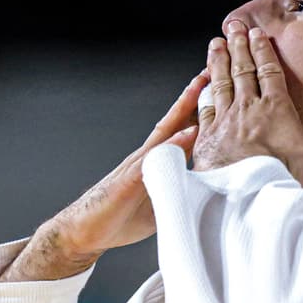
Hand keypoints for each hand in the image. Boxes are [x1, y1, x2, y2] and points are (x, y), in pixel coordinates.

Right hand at [47, 69, 210, 255]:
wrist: (83, 232)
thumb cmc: (120, 220)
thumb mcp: (159, 205)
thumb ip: (180, 192)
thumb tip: (207, 193)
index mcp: (156, 163)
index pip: (181, 131)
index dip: (199, 111)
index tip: (218, 90)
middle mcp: (146, 157)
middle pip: (173, 120)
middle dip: (193, 96)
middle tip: (212, 70)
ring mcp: (136, 166)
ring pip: (164, 131)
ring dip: (183, 108)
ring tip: (201, 86)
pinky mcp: (128, 181)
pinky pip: (153, 159)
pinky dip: (172, 145)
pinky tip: (187, 133)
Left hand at [192, 21, 302, 186]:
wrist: (243, 193)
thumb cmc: (280, 175)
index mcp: (275, 107)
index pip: (268, 70)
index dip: (262, 50)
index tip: (256, 34)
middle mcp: (247, 107)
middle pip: (242, 69)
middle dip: (238, 46)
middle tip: (233, 27)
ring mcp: (225, 120)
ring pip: (220, 82)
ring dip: (218, 61)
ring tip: (215, 44)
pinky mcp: (208, 136)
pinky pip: (204, 106)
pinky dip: (202, 91)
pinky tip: (200, 84)